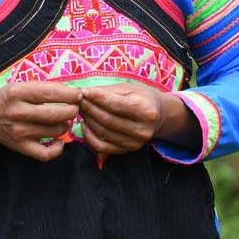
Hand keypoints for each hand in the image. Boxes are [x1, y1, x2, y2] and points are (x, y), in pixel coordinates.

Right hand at [0, 80, 83, 160]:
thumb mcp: (21, 86)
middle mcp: (18, 112)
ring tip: (63, 120)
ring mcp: (19, 132)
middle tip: (74, 108)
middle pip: (56, 114)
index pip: (52, 93)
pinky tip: (60, 141)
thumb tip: (74, 93)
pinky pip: (47, 154)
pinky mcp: (21, 147)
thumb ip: (45, 87)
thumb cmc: (9, 99)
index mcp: (18, 93)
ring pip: (56, 131)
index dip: (70, 94)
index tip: (78, 95)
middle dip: (72, 110)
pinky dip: (58, 148)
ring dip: (66, 125)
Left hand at [77, 83, 193, 156]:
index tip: (83, 91)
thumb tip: (83, 92)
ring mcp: (136, 143)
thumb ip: (107, 91)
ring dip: (87, 120)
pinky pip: (103, 147)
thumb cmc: (141, 97)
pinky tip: (84, 126)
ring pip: (103, 133)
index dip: (96, 98)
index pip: (115, 105)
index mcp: (146, 110)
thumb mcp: (129, 88)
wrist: (159, 115)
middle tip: (78, 100)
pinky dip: (89, 137)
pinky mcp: (128, 150)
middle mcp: (143, 129)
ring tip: (81, 110)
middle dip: (89, 108)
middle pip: (107, 120)